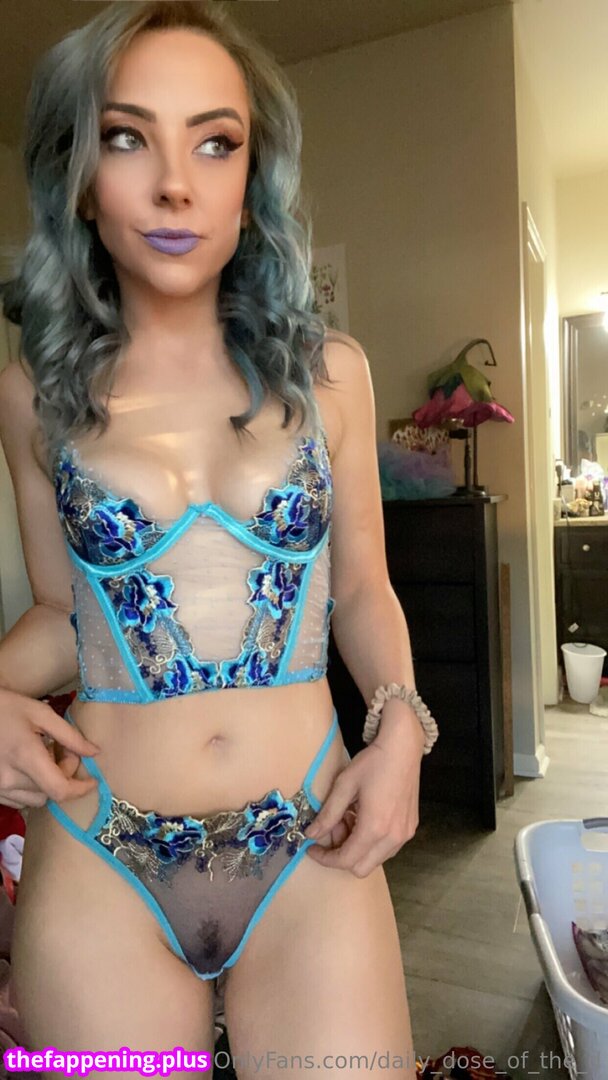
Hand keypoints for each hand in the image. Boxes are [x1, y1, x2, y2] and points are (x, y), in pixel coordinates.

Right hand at [0, 688, 100, 809]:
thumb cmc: (6, 707)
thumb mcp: (40, 713)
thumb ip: (69, 735)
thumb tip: (94, 753)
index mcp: (25, 757)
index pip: (59, 789)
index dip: (80, 789)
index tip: (92, 780)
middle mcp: (9, 779)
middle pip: (50, 793)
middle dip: (64, 774)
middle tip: (62, 750)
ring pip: (35, 800)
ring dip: (47, 784)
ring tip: (44, 757)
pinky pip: (18, 800)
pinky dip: (30, 788)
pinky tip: (28, 767)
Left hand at [303, 706, 424, 877]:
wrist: (403, 748)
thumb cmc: (372, 763)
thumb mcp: (344, 786)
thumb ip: (328, 814)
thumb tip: (312, 835)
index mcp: (374, 828)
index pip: (345, 860)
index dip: (325, 858)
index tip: (312, 848)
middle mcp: (392, 838)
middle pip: (360, 868)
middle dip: (341, 855)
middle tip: (332, 830)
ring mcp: (405, 835)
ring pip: (375, 860)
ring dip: (357, 849)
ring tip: (348, 820)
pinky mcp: (410, 828)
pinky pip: (387, 849)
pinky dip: (371, 842)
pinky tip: (364, 817)